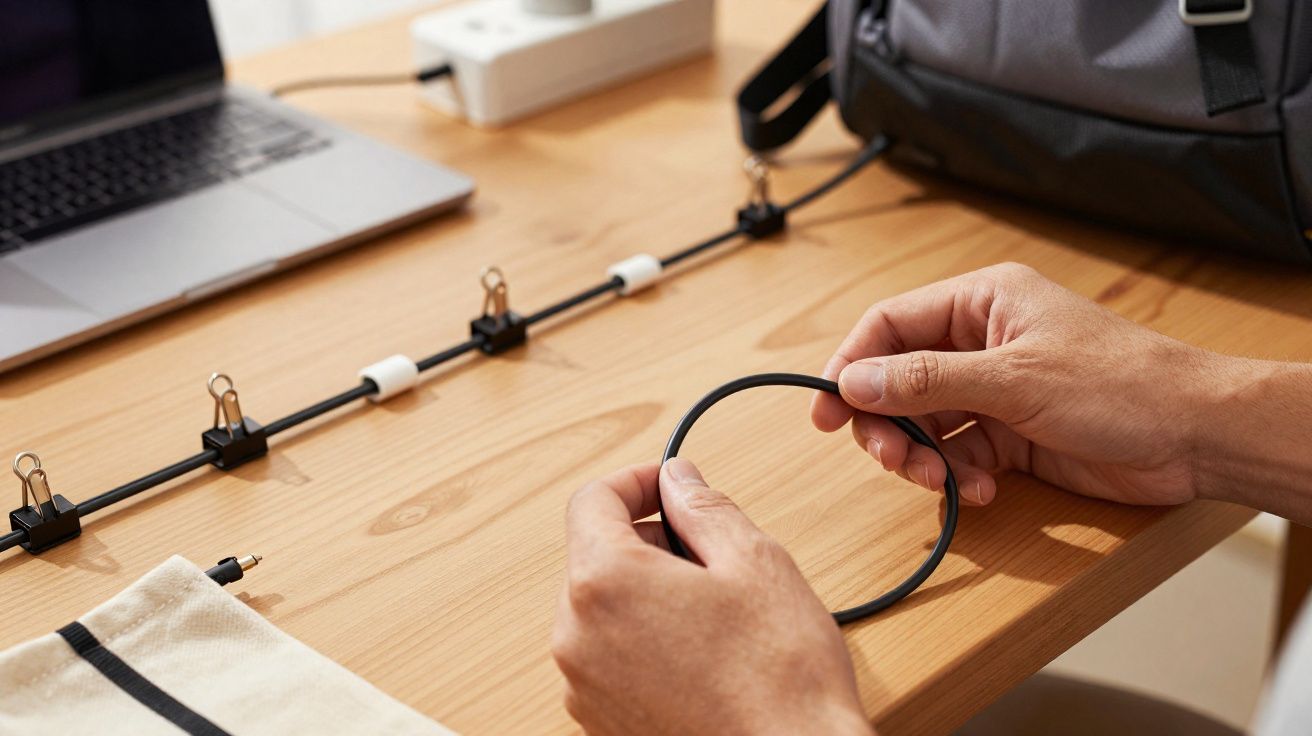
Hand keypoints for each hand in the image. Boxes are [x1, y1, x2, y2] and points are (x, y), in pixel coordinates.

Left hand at [553, 459, 873, 735]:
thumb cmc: (781, 679)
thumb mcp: (754, 563)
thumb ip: (704, 508)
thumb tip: (677, 478)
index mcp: (604, 583)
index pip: (592, 500)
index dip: (636, 481)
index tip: (671, 485)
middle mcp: (576, 637)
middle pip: (595, 555)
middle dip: (648, 540)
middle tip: (713, 552)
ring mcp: (584, 688)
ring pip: (603, 609)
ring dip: (649, 592)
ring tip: (717, 613)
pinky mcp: (601, 723)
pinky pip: (611, 658)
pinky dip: (646, 640)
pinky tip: (704, 655)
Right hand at [812, 262, 1222, 506]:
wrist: (1196, 436)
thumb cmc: (1121, 385)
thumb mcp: (1014, 379)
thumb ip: (928, 381)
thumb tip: (854, 380)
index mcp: (981, 303)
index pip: (890, 325)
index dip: (850, 365)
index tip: (824, 411)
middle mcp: (980, 342)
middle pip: (897, 380)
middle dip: (887, 424)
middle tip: (892, 460)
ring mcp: (994, 390)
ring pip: (924, 424)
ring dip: (922, 457)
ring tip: (942, 481)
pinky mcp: (1010, 434)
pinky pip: (958, 455)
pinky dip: (959, 477)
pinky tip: (984, 489)